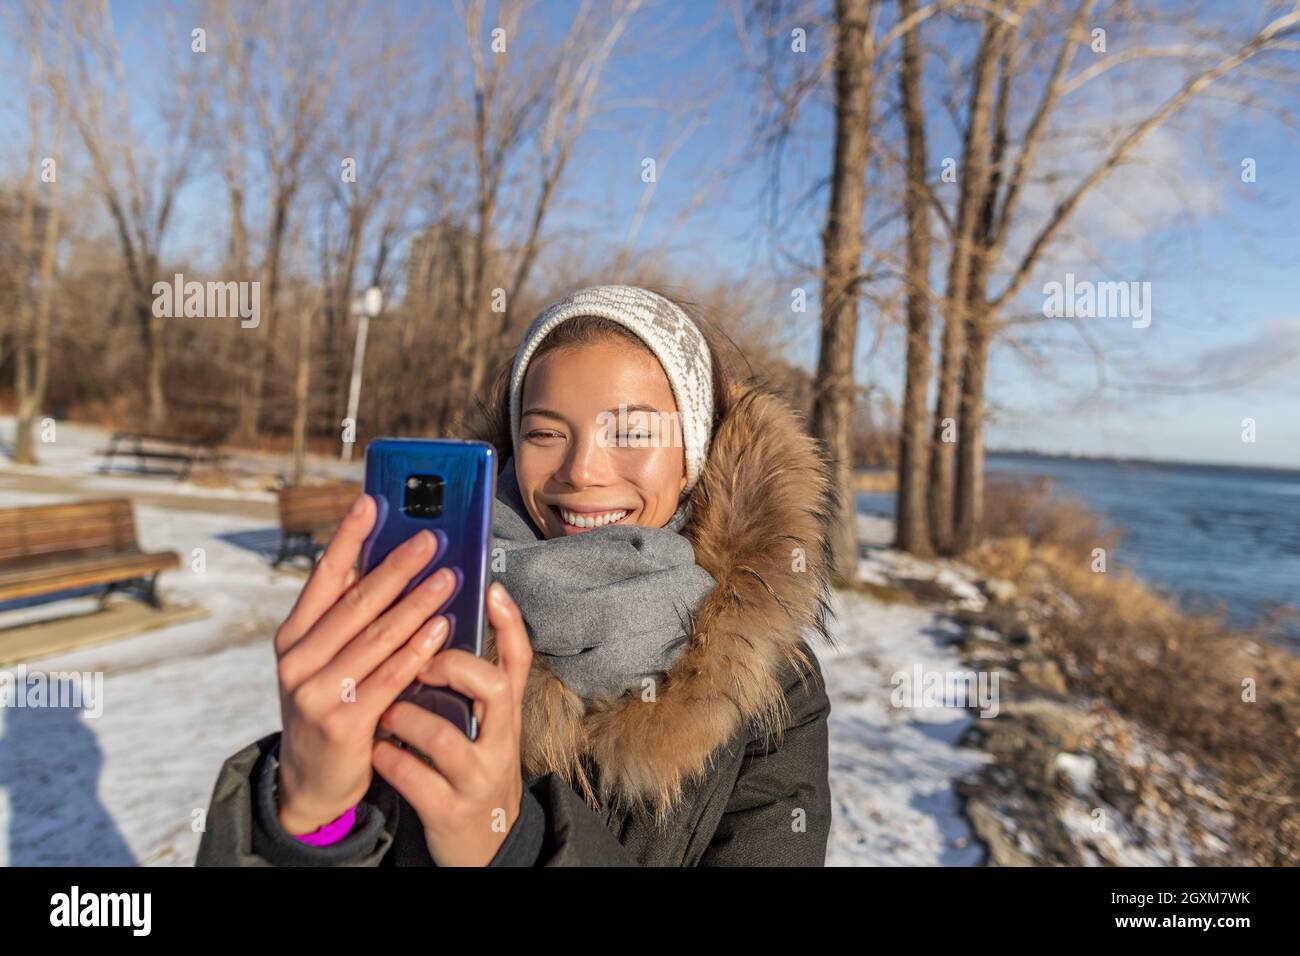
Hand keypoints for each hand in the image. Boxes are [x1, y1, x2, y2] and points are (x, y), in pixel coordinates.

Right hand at [272, 494, 456, 835]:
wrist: (313, 784)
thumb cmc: (333, 706)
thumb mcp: (328, 661)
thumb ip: (352, 621)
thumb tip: (394, 565)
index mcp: (293, 636)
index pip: (323, 577)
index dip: (348, 537)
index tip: (373, 501)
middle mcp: (297, 659)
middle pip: (357, 602)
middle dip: (399, 566)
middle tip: (433, 537)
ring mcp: (315, 691)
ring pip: (378, 637)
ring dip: (418, 602)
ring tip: (450, 576)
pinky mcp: (342, 722)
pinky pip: (389, 676)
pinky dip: (418, 649)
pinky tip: (443, 627)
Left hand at [371, 581, 532, 865]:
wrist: (484, 845)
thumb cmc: (471, 769)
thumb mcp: (484, 726)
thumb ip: (468, 682)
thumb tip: (436, 621)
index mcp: (505, 715)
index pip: (518, 660)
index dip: (510, 624)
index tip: (491, 588)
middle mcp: (500, 742)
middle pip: (496, 688)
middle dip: (453, 666)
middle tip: (418, 662)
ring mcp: (478, 777)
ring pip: (445, 736)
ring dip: (405, 718)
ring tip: (383, 711)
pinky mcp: (451, 809)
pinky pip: (415, 777)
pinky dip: (389, 759)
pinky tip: (375, 750)